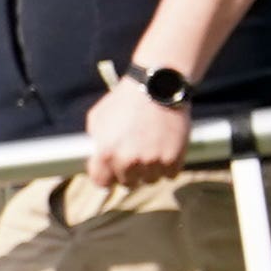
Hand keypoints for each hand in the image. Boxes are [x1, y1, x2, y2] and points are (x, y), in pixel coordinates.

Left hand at [82, 74, 193, 188]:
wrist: (158, 87)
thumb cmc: (125, 100)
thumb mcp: (97, 118)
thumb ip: (95, 141)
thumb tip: (95, 157)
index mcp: (106, 153)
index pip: (102, 182)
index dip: (106, 177)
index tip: (111, 173)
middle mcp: (128, 161)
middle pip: (128, 182)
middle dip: (129, 172)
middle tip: (135, 156)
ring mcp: (152, 161)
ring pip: (150, 180)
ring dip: (150, 170)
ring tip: (151, 151)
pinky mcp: (174, 158)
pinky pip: (170, 174)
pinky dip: (168, 166)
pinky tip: (165, 151)